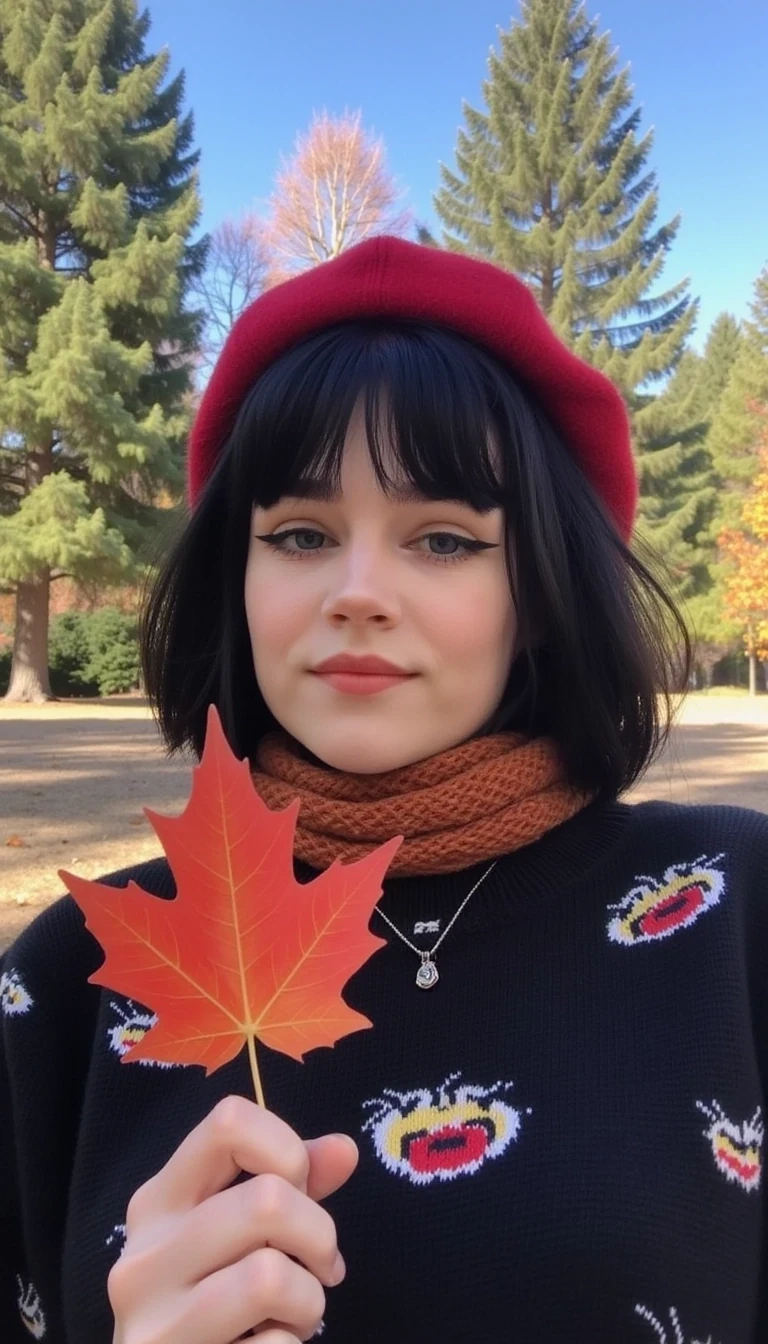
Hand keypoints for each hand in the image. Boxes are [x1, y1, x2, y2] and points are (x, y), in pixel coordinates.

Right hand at [108, 1093, 357, 1343]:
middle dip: (319, 1236)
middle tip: (319, 1268)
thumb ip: (291, 1185)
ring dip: (309, 1300)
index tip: (300, 1189)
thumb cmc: (214, 1305)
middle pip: (267, 1200)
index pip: (228, 1122)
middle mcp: (144, 1255)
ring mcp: (153, 1322)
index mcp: (158, 1203)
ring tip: (294, 1314)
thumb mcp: (242, 1236)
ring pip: (270, 1277)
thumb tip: (346, 1149)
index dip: (286, 1148)